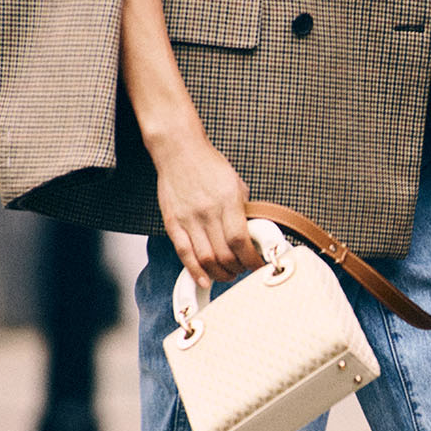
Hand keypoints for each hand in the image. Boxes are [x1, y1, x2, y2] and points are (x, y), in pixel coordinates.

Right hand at [153, 128, 263, 285]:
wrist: (179, 151)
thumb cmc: (210, 166)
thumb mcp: (237, 184)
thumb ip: (243, 211)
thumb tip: (252, 237)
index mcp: (228, 201)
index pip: (240, 241)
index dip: (251, 259)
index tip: (258, 265)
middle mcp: (207, 211)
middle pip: (224, 255)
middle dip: (237, 269)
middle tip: (243, 270)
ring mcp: (188, 218)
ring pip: (205, 259)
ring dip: (219, 274)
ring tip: (227, 275)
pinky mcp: (173, 222)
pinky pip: (184, 253)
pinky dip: (195, 271)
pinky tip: (204, 280)